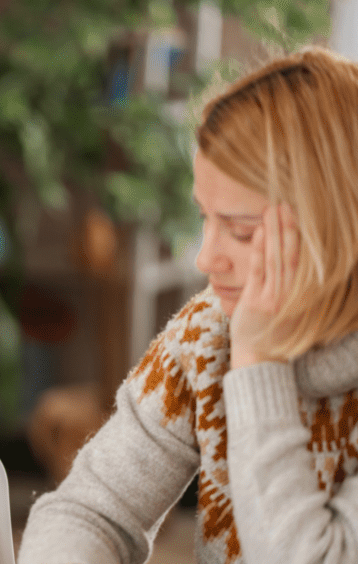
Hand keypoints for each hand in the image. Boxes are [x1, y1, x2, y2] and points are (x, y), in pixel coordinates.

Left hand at [230, 203, 299, 367]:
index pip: (308, 257)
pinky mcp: (258, 301)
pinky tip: (260, 231)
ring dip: (276, 231)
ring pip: (278, 257)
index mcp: (307, 293)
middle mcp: (296, 293)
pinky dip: (261, 249)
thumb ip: (295, 283)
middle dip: (291, 225)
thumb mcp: (293, 306)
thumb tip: (297, 257)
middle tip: (287, 201)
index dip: (305, 233)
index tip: (302, 211)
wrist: (260, 359)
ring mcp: (277, 296)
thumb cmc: (274, 331)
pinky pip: (260, 270)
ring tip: (274, 208)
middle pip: (295, 252)